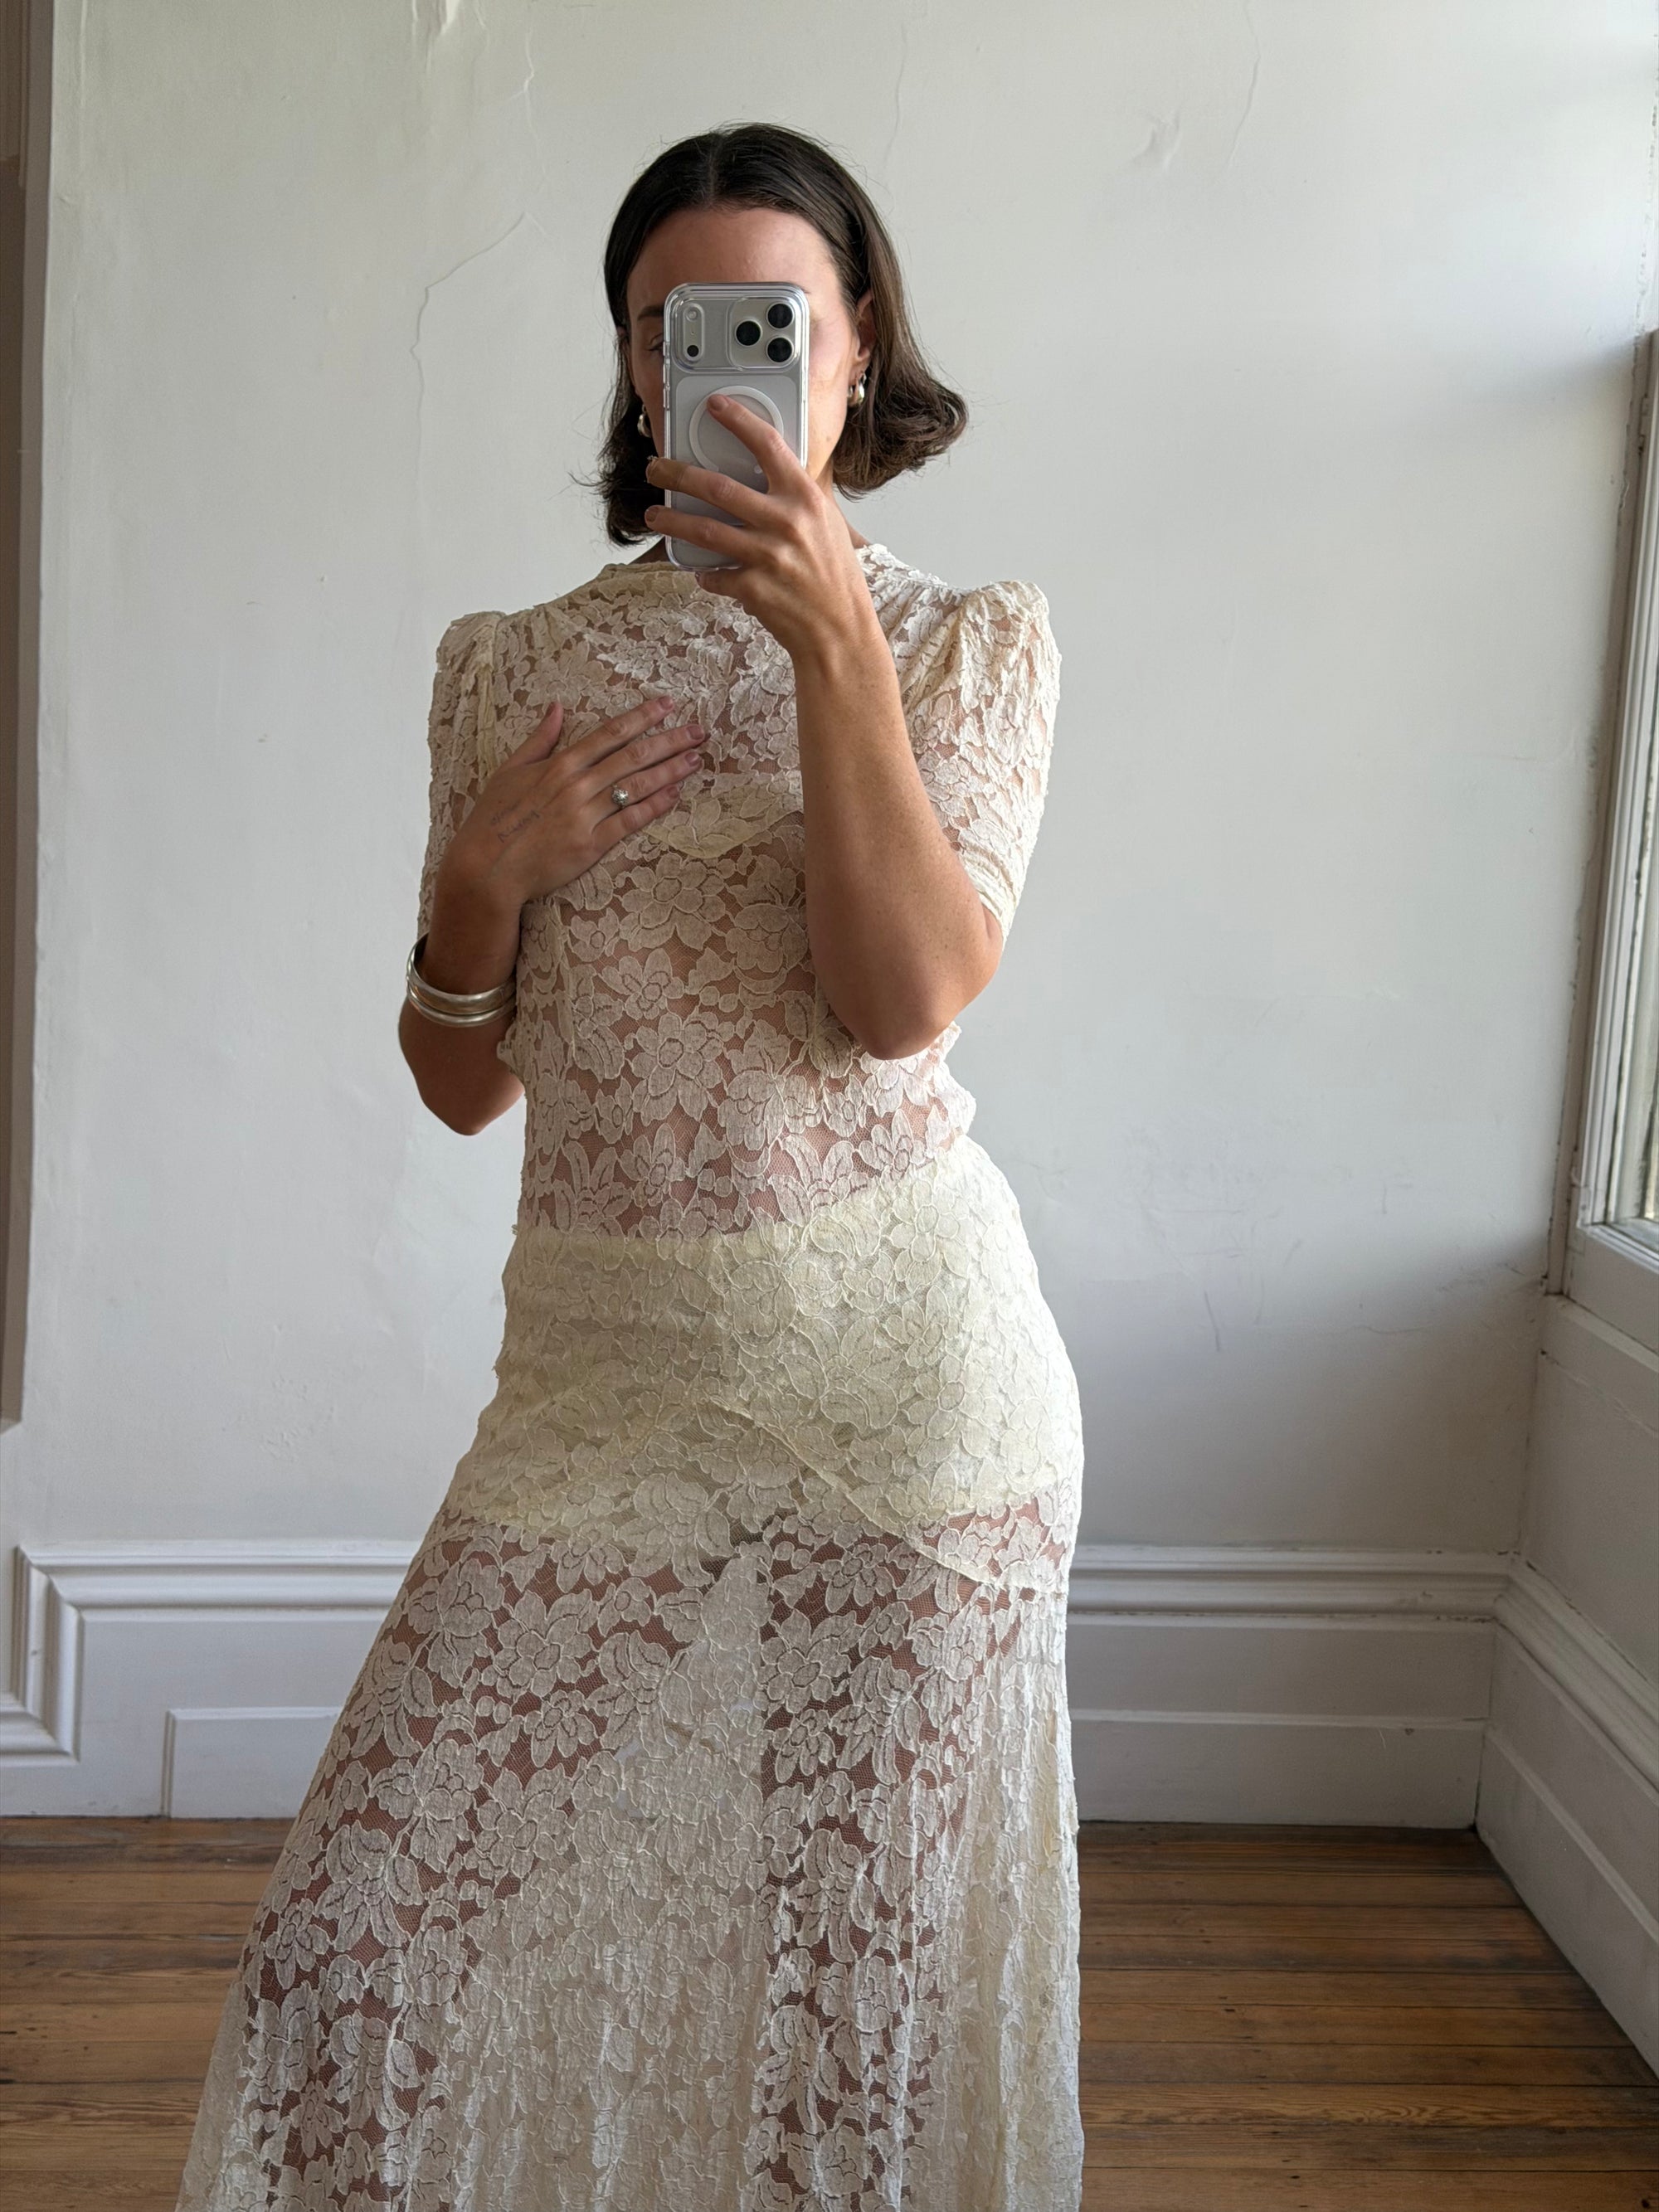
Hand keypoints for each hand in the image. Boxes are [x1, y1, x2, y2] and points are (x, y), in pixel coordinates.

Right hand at [439, 694, 703, 917]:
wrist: (486, 866)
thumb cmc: (494, 817)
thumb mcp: (510, 769)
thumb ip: (540, 738)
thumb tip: (558, 707)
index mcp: (560, 763)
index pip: (610, 733)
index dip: (642, 717)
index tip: (668, 705)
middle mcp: (577, 785)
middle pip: (633, 756)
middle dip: (669, 741)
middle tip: (699, 731)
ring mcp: (586, 815)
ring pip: (637, 786)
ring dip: (670, 771)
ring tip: (696, 759)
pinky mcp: (592, 845)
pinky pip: (631, 821)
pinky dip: (655, 807)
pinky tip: (676, 795)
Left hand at [642, 397, 878, 665]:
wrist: (842, 631)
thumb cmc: (835, 578)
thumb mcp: (827, 524)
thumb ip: (796, 499)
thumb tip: (767, 475)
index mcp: (805, 498)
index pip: (768, 445)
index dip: (739, 420)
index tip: (715, 406)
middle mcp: (785, 522)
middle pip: (717, 486)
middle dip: (677, 474)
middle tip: (656, 469)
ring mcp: (767, 556)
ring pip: (703, 529)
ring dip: (672, 521)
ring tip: (655, 515)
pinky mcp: (753, 589)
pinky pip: (713, 575)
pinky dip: (704, 573)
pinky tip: (701, 572)